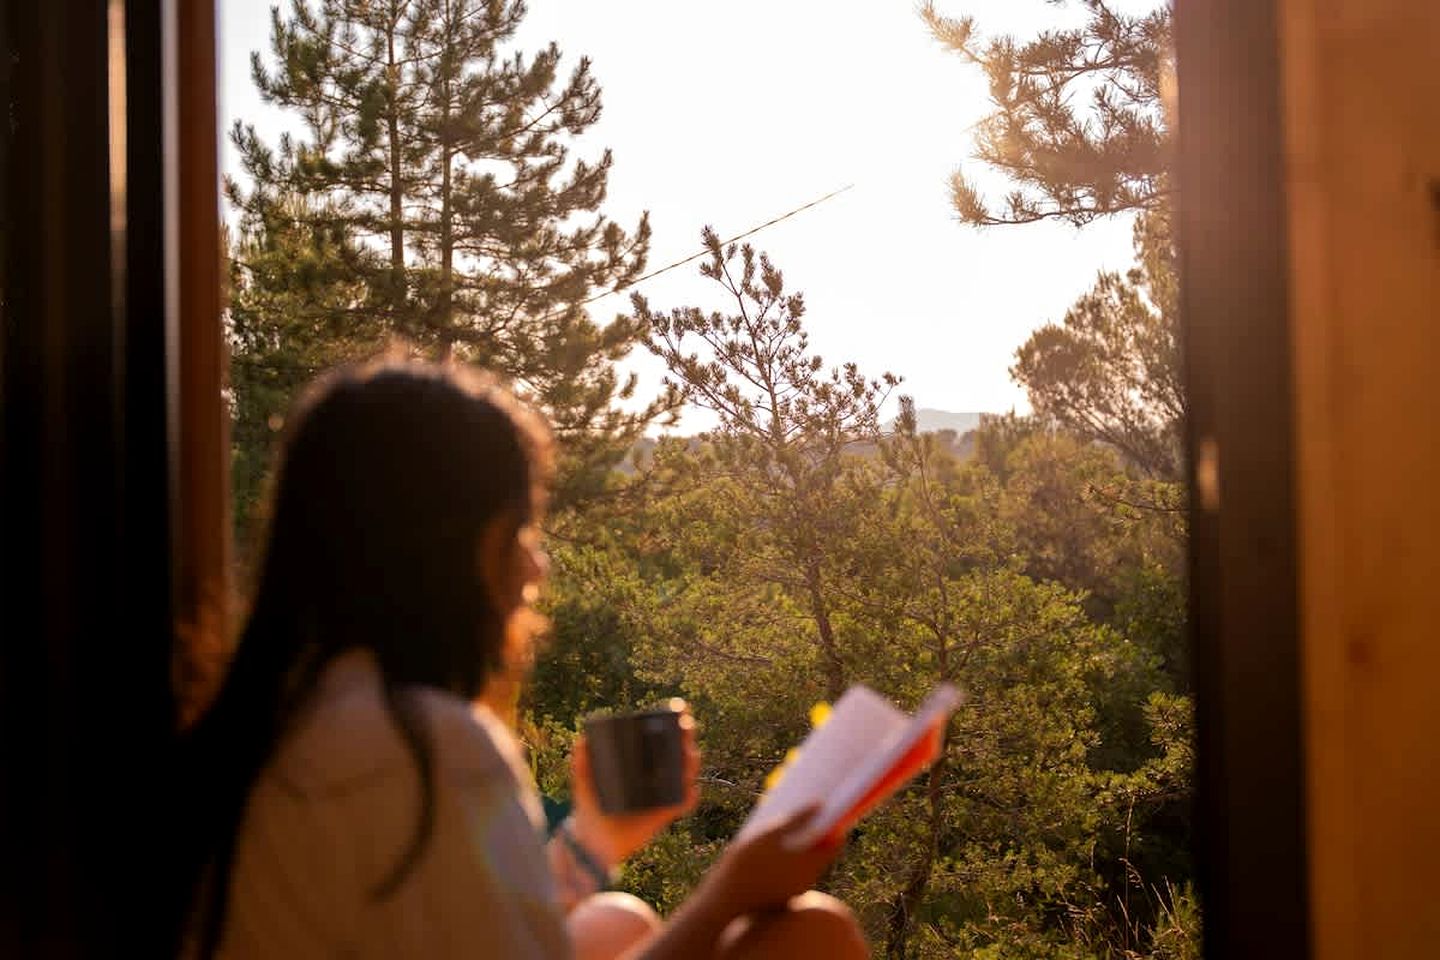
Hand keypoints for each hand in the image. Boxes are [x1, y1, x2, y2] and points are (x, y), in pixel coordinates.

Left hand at [568, 704, 700, 867]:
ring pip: (685, 775)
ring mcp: (661, 794)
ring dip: (691, 763)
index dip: (671, 723)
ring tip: (689, 754)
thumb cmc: (589, 809)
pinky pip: (683, 804)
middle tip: (686, 726)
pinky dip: (690, 797)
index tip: (677, 708)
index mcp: (637, 762)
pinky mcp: (665, 814)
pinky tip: (690, 789)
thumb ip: (581, 764)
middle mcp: (653, 775)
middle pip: (676, 752)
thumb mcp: (583, 783)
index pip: (658, 739)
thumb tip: (582, 740)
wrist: (592, 843)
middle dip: (686, 737)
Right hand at [699, 805, 842, 917]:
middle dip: (813, 833)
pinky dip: (786, 861)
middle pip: (819, 852)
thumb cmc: (747, 864)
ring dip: (798, 846)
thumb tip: (819, 805)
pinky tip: (768, 850)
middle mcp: (808, 881)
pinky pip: (790, 874)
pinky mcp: (781, 897)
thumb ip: (796, 820)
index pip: (835, 843)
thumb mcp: (770, 835)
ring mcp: (794, 891)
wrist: (724, 901)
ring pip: (803, 863)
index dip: (833, 824)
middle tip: (800, 813)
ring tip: (780, 828)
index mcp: (810, 865)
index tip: (826, 808)